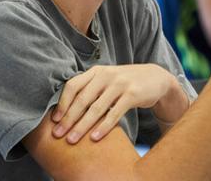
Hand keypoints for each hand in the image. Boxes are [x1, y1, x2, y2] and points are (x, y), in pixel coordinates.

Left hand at [51, 64, 177, 143]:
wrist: (155, 78)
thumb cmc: (125, 83)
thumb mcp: (107, 80)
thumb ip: (90, 89)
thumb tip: (66, 110)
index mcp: (96, 71)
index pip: (73, 85)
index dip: (62, 103)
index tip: (54, 120)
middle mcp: (106, 75)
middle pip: (82, 99)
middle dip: (68, 119)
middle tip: (58, 134)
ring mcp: (119, 84)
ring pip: (96, 108)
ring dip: (82, 126)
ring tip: (72, 140)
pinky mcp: (132, 94)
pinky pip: (114, 113)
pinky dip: (103, 127)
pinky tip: (95, 138)